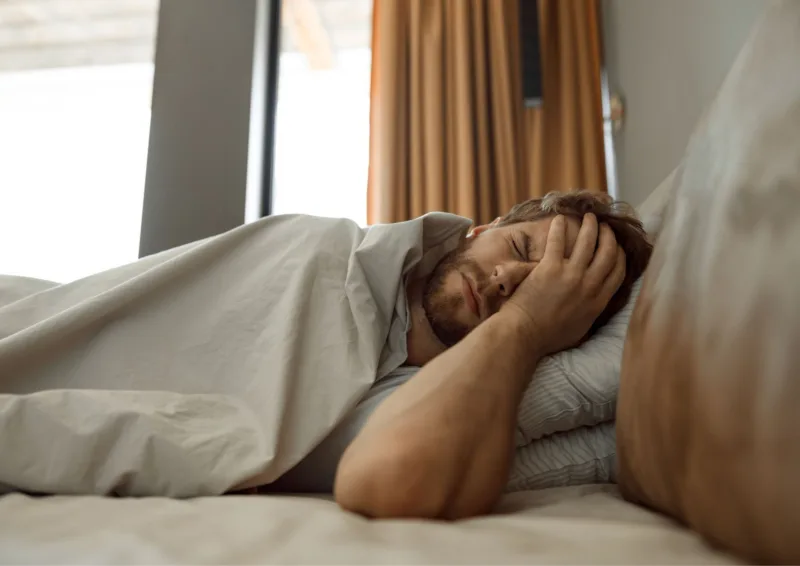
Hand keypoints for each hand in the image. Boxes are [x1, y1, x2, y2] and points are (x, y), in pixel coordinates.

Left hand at [501, 214, 625, 355]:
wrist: (524, 335)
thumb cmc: (547, 337)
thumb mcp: (580, 329)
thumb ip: (590, 312)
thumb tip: (595, 303)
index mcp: (598, 301)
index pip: (618, 272)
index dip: (620, 255)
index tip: (617, 246)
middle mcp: (589, 286)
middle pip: (608, 253)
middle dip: (609, 236)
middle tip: (605, 227)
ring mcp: (570, 275)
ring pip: (588, 242)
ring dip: (590, 225)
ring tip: (588, 217)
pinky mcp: (550, 268)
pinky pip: (558, 240)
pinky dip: (559, 227)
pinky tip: (559, 219)